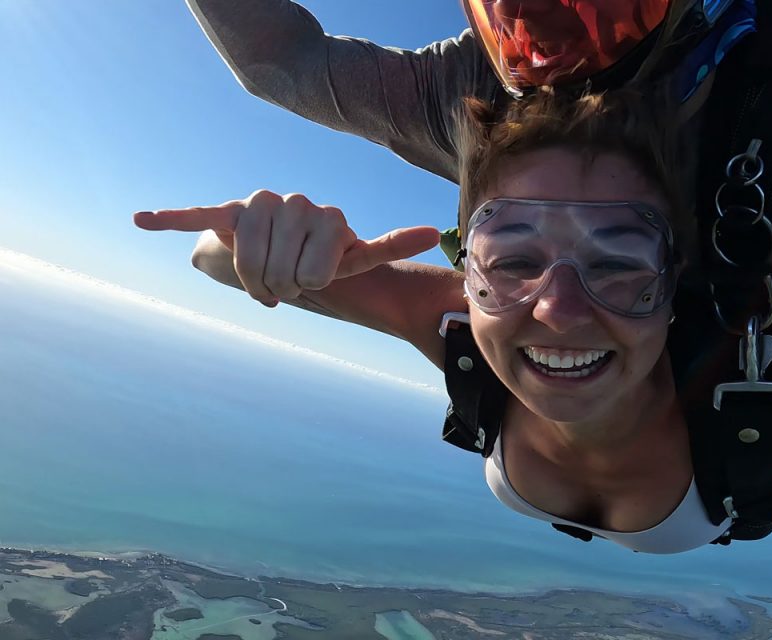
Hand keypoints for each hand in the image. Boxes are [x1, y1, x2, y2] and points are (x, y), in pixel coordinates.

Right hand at [134, 190, 439, 306]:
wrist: (279, 245)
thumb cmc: (317, 257)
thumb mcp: (352, 259)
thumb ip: (385, 248)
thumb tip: (435, 233)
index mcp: (333, 219)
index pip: (318, 270)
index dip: (310, 283)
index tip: (311, 282)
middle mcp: (300, 205)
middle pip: (284, 273)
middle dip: (280, 289)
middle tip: (283, 285)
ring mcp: (263, 206)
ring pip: (250, 260)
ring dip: (252, 281)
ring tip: (261, 278)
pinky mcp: (228, 212)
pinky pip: (200, 215)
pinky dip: (174, 219)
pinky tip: (142, 219)